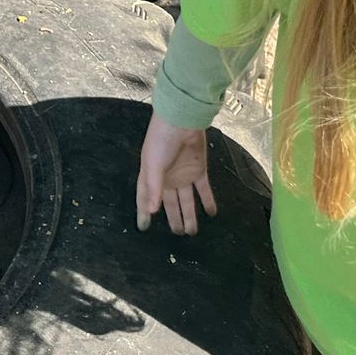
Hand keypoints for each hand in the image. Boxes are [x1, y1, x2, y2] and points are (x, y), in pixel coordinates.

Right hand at [136, 112, 217, 235]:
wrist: (182, 120)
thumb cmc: (161, 140)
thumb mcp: (152, 164)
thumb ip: (152, 188)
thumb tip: (151, 211)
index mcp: (151, 176)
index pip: (145, 198)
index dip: (144, 212)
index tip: (144, 227)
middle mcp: (167, 178)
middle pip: (170, 203)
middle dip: (173, 218)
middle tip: (178, 235)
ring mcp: (183, 174)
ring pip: (187, 200)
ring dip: (190, 214)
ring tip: (193, 232)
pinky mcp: (198, 169)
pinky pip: (203, 189)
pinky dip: (207, 201)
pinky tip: (211, 213)